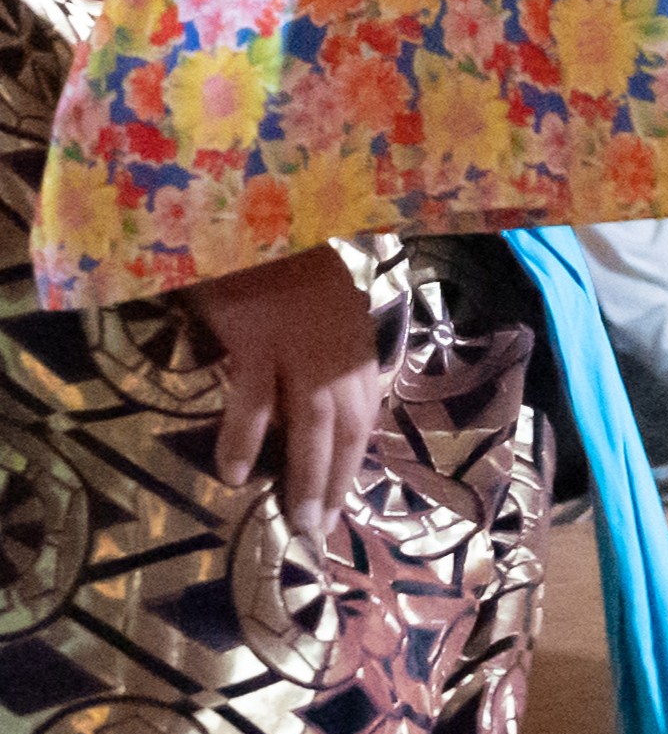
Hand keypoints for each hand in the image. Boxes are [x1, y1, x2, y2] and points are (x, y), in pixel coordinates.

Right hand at [192, 245, 388, 546]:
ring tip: (297, 521)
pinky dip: (246, 440)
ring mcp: (302, 345)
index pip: (366, 407)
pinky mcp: (259, 340)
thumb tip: (339, 380)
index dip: (357, 455)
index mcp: (359, 335)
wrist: (269, 206)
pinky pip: (254, 402)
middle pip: (346, 426)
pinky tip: (236, 474)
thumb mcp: (332, 289)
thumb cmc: (296, 247)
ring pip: (311, 425)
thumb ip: (338, 332)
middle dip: (337, 480)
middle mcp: (340, 347)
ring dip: (306, 477)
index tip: (345, 494)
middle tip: (321, 527)